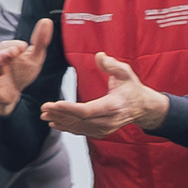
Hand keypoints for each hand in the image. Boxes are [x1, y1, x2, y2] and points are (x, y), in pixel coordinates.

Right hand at [0, 20, 51, 117]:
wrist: (12, 93)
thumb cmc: (22, 73)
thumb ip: (40, 40)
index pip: (8, 44)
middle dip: (6, 50)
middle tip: (15, 52)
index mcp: (9, 51)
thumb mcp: (35, 57)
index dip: (16, 45)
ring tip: (5, 58)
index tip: (24, 47)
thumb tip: (47, 20)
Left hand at [46, 52, 169, 141]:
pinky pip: (81, 131)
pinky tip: (55, 123)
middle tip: (44, 108)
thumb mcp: (125, 73)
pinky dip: (67, 127)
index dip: (70, 109)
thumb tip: (99, 55)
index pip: (87, 110)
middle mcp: (108, 121)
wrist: (143, 107)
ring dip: (61, 121)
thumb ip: (112, 65)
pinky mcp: (101, 132)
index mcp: (113, 106)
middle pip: (79, 120)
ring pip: (79, 127)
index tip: (55, 104)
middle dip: (60, 115)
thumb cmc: (132, 88)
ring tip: (45, 115)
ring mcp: (105, 129)